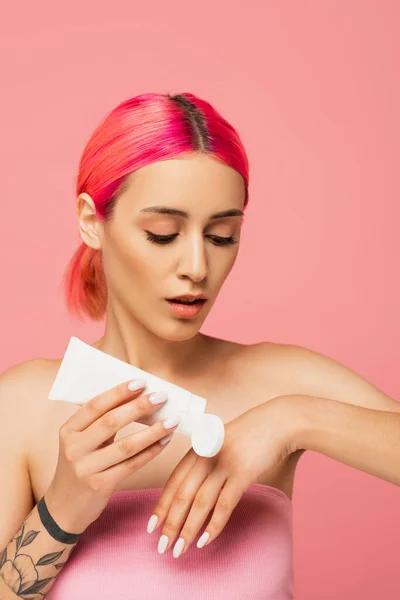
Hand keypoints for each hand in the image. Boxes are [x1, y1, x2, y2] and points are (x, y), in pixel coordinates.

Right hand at [45, 379, 180, 534]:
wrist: (64, 507)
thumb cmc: (80, 466)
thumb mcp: (80, 442)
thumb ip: (100, 423)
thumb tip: (136, 398)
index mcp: (68, 430)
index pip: (94, 406)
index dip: (118, 392)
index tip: (141, 382)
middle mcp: (74, 448)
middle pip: (111, 422)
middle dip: (139, 407)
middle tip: (162, 396)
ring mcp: (86, 469)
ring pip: (126, 445)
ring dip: (153, 431)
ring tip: (172, 420)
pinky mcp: (100, 486)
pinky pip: (131, 465)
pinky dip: (151, 452)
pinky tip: (165, 441)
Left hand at [147, 396, 297, 557]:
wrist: (278, 422)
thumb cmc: (251, 434)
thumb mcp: (220, 442)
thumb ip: (206, 462)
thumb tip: (194, 490)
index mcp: (198, 449)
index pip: (173, 482)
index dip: (161, 506)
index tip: (151, 527)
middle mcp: (206, 456)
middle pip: (182, 495)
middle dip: (170, 524)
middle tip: (162, 547)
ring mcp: (224, 465)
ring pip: (199, 503)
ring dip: (187, 530)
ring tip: (180, 550)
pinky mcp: (243, 473)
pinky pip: (224, 505)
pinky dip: (213, 525)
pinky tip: (205, 541)